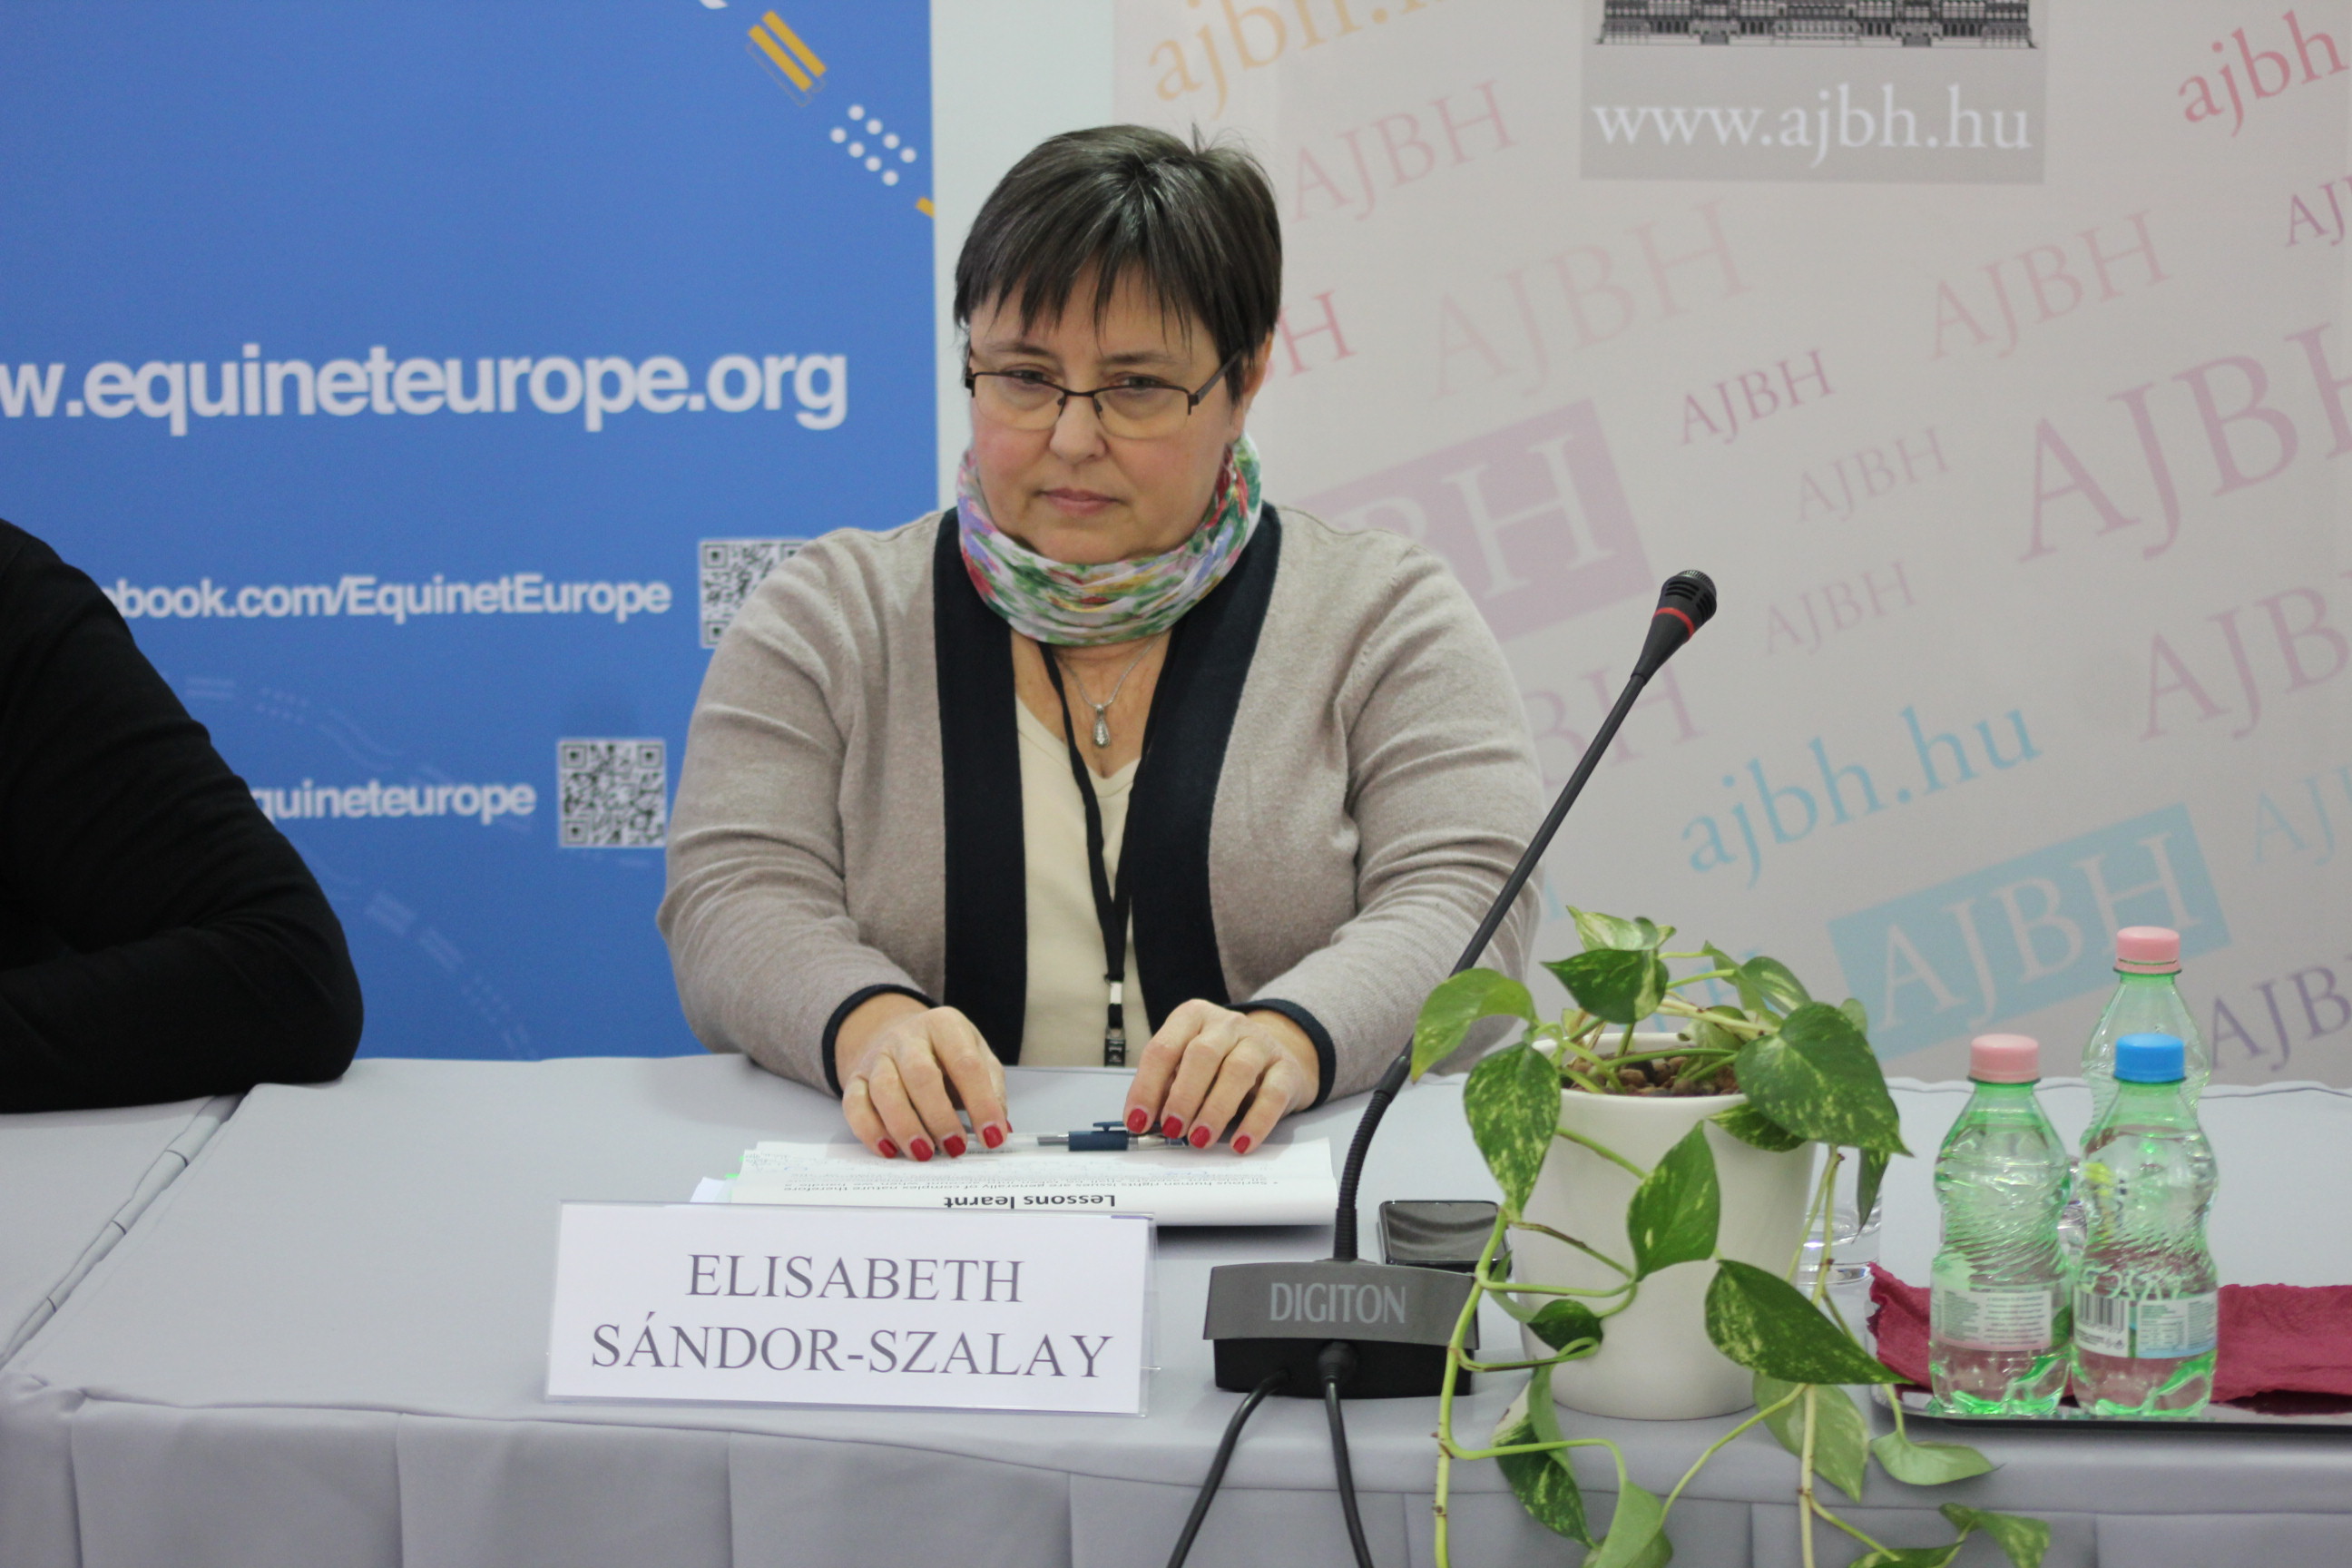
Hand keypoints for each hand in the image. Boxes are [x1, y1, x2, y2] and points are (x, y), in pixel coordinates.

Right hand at [833, 995, 1008, 1159]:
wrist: (900, 1037)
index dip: (981, 1103)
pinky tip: (889, 1150)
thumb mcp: (977, 1056)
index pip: (966, 1064)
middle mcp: (907, 1037)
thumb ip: (991, 1089)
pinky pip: (855, 1104)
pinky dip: (870, 1130)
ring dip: (905, 1126)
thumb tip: (1000, 1127)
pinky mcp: (856, 1078)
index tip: (992, 1136)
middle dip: (939, 1116)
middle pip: (921, 1075)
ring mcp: (878, 1056)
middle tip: (955, 1148)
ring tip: (923, 1153)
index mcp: (945, 1025)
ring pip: (885, 1090)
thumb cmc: (946, 1053)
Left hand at [1121, 1000, 1318, 1155]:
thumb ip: (1166, 1087)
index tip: (1138, 1121)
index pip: (1163, 1049)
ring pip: (1237, 1071)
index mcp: (1193, 1017)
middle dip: (1183, 1096)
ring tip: (1200, 1139)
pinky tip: (1240, 1143)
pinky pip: (1273, 1095)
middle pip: (1201, 1055)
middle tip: (1172, 1129)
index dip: (1147, 1087)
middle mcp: (1227, 1024)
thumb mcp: (1187, 1067)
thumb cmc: (1220, 1065)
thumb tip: (1143, 1120)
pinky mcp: (1286, 1068)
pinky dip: (1256, 1122)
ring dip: (1215, 1110)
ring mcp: (1260, 1042)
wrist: (1275, 1057)